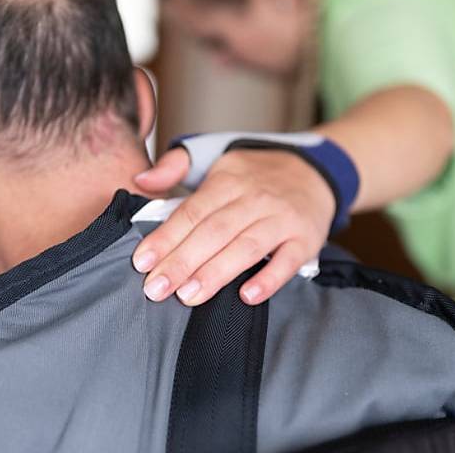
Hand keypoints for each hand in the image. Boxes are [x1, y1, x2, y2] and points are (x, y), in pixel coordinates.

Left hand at [133, 147, 334, 305]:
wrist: (314, 171)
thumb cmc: (254, 175)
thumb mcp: (214, 157)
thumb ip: (175, 167)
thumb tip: (140, 180)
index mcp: (227, 180)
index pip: (192, 212)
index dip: (166, 237)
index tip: (142, 262)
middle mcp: (254, 198)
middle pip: (214, 232)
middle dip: (182, 262)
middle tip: (156, 289)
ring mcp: (282, 219)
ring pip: (246, 247)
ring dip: (216, 273)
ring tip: (188, 296)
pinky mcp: (305, 239)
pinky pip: (288, 261)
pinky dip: (269, 279)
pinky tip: (246, 296)